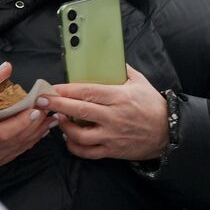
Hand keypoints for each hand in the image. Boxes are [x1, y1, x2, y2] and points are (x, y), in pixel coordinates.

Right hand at [0, 62, 58, 169]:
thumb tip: (6, 67)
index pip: (2, 132)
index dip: (21, 123)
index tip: (35, 110)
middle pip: (15, 140)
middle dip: (34, 124)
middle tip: (48, 109)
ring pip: (19, 148)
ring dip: (37, 133)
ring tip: (50, 118)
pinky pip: (16, 153)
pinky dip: (30, 141)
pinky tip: (40, 130)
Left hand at [46, 64, 169, 160]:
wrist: (169, 132)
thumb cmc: (152, 105)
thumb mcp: (140, 82)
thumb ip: (121, 70)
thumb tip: (107, 58)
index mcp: (119, 97)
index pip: (88, 92)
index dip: (67, 90)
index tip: (52, 88)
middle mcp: (114, 117)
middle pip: (79, 111)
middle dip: (57, 105)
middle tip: (41, 101)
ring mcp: (112, 135)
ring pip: (80, 135)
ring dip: (64, 128)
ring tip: (58, 119)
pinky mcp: (112, 150)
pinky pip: (87, 152)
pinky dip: (73, 147)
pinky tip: (68, 138)